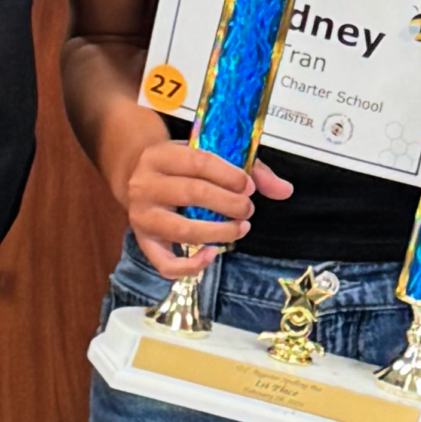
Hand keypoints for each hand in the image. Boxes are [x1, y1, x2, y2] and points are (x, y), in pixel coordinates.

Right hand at [120, 138, 293, 279]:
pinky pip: (165, 263)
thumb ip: (248, 168)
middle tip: (247, 209)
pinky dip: (190, 266)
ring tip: (240, 228)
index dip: (229, 175)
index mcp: (160, 155)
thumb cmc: (179, 165)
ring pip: (181, 230)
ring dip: (218, 233)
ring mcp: (141, 216)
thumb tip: (285, 190)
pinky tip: (212, 255)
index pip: (199, 162)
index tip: (249, 186)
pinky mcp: (143, 242)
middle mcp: (144, 185)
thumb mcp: (206, 154)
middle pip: (192, 194)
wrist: (135, 174)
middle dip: (228, 204)